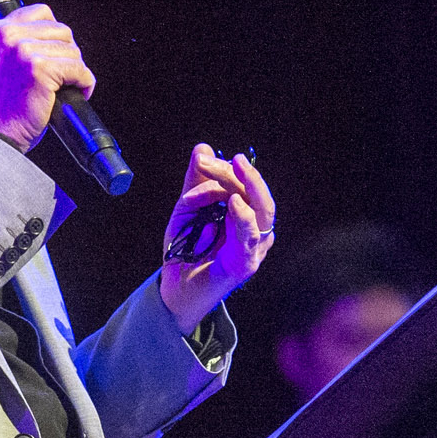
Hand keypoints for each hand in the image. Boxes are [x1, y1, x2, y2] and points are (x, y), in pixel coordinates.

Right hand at [0, 3, 94, 152]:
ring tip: (67, 88)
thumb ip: (12, 47)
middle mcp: (9, 35)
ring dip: (76, 70)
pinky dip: (84, 84)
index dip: (54, 35)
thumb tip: (47, 42)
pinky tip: (76, 94)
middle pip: (61, 30)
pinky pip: (79, 70)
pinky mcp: (41, 70)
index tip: (54, 55)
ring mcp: (24, 51)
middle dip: (67, 54)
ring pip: (73, 50)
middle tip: (63, 77)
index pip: (40, 13)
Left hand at [159, 143, 273, 332]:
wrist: (174, 289)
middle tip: (225, 159)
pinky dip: (244, 219)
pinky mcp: (244, 265)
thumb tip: (203, 148)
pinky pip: (250, 239)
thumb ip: (196, 182)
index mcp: (245, 216)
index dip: (227, 169)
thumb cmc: (185, 251)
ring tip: (234, 169)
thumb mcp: (187, 209)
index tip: (202, 160)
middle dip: (241, 174)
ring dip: (246, 188)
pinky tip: (234, 203)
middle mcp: (255, 231)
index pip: (245, 186)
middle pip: (257, 195)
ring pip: (262, 212)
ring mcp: (253, 248)